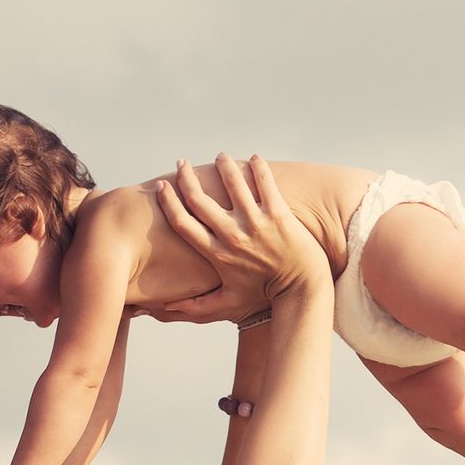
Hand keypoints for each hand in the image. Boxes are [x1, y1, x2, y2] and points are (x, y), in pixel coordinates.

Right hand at [138, 154, 326, 324]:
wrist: (302, 289)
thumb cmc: (264, 295)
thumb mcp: (228, 303)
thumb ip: (196, 306)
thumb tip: (161, 308)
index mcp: (217, 253)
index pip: (183, 222)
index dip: (168, 202)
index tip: (162, 186)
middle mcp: (233, 235)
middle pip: (200, 199)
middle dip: (187, 177)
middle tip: (182, 163)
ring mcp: (256, 223)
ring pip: (233, 183)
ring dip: (223, 166)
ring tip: (220, 157)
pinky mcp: (278, 214)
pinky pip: (265, 183)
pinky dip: (258, 167)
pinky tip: (254, 158)